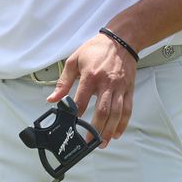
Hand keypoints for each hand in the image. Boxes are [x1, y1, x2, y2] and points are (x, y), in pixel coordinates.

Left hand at [47, 33, 135, 147]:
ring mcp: (119, 88)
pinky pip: (128, 109)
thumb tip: (52, 99)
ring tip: (103, 141)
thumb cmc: (97, 49)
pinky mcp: (129, 89)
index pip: (82, 100)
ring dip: (109, 130)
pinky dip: (123, 123)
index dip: (76, 114)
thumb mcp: (75, 60)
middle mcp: (107, 84)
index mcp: (91, 76)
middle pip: (102, 111)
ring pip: (116, 113)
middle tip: (89, 141)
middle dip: (96, 128)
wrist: (121, 40)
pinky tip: (117, 133)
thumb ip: (63, 82)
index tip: (71, 124)